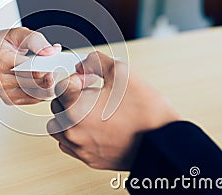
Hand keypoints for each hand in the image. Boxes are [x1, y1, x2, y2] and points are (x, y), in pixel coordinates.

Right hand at [0, 27, 60, 104]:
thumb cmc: (1, 44)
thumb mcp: (17, 34)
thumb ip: (35, 40)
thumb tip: (51, 51)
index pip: (29, 69)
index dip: (46, 67)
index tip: (56, 63)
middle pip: (34, 83)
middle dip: (50, 76)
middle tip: (57, 68)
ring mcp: (2, 91)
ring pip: (34, 94)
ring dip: (48, 86)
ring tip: (52, 74)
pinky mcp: (8, 100)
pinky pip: (31, 100)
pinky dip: (42, 93)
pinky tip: (44, 83)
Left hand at [47, 51, 179, 170]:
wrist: (164, 142)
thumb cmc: (145, 108)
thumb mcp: (121, 71)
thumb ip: (95, 61)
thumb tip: (81, 65)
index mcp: (76, 109)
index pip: (60, 86)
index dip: (76, 78)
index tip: (89, 80)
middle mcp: (73, 131)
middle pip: (57, 106)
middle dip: (72, 95)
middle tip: (94, 93)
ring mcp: (80, 148)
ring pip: (59, 127)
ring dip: (69, 115)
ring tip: (91, 111)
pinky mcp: (88, 159)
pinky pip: (69, 144)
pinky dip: (75, 133)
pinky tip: (94, 126)